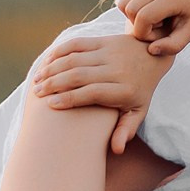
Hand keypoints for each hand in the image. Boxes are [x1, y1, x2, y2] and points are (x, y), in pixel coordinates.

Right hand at [32, 35, 173, 151]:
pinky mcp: (103, 40)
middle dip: (54, 84)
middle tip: (37, 93)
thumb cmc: (140, 90)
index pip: (92, 93)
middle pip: (79, 75)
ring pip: (74, 59)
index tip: (51, 105)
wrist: (152, 55)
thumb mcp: (138, 112)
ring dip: (52, 68)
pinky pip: (77, 44)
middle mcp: (116, 70)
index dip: (70, 98)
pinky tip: (46, 62)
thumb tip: (117, 150)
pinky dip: (59, 52)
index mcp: (124, 90)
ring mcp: (109, 52)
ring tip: (37, 80)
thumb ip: (126, 130)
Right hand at [117, 0, 189, 56]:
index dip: (145, 34)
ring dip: (134, 18)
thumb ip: (173, 46)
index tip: (159, 37)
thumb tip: (151, 50)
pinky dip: (132, 10)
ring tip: (154, 21)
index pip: (143, 17)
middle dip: (138, 26)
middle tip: (157, 29)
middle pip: (130, 9)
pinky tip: (150, 14)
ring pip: (124, 3)